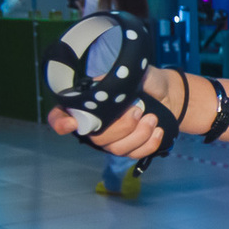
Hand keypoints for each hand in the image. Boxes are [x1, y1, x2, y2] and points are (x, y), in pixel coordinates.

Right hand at [46, 66, 172, 158]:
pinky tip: (157, 131)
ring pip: (116, 149)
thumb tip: (100, 87)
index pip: (59, 117)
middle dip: (120, 127)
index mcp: (87, 104)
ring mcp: (112, 139)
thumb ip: (111, 81)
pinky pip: (133, 154)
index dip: (60, 123)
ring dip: (139, 134)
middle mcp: (95, 125)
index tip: (72, 124)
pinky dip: (148, 144)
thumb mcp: (128, 73)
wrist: (168, 93)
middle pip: (96, 138)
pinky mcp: (130, 148)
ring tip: (152, 118)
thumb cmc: (143, 81)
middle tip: (138, 110)